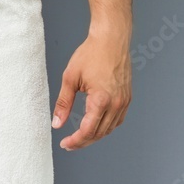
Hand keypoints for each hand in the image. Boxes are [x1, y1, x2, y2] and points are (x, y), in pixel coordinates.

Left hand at [51, 32, 131, 150]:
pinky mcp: (127, 98)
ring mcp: (124, 102)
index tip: (64, 144)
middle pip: (99, 133)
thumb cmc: (91, 54)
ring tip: (80, 136)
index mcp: (101, 100)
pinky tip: (96, 125)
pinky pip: (117, 120)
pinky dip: (106, 126)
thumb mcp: (70, 77)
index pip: (88, 131)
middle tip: (69, 143)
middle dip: (83, 141)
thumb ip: (63, 103)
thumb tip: (57, 123)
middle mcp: (116, 104)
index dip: (75, 141)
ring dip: (95, 135)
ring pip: (109, 129)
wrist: (111, 39)